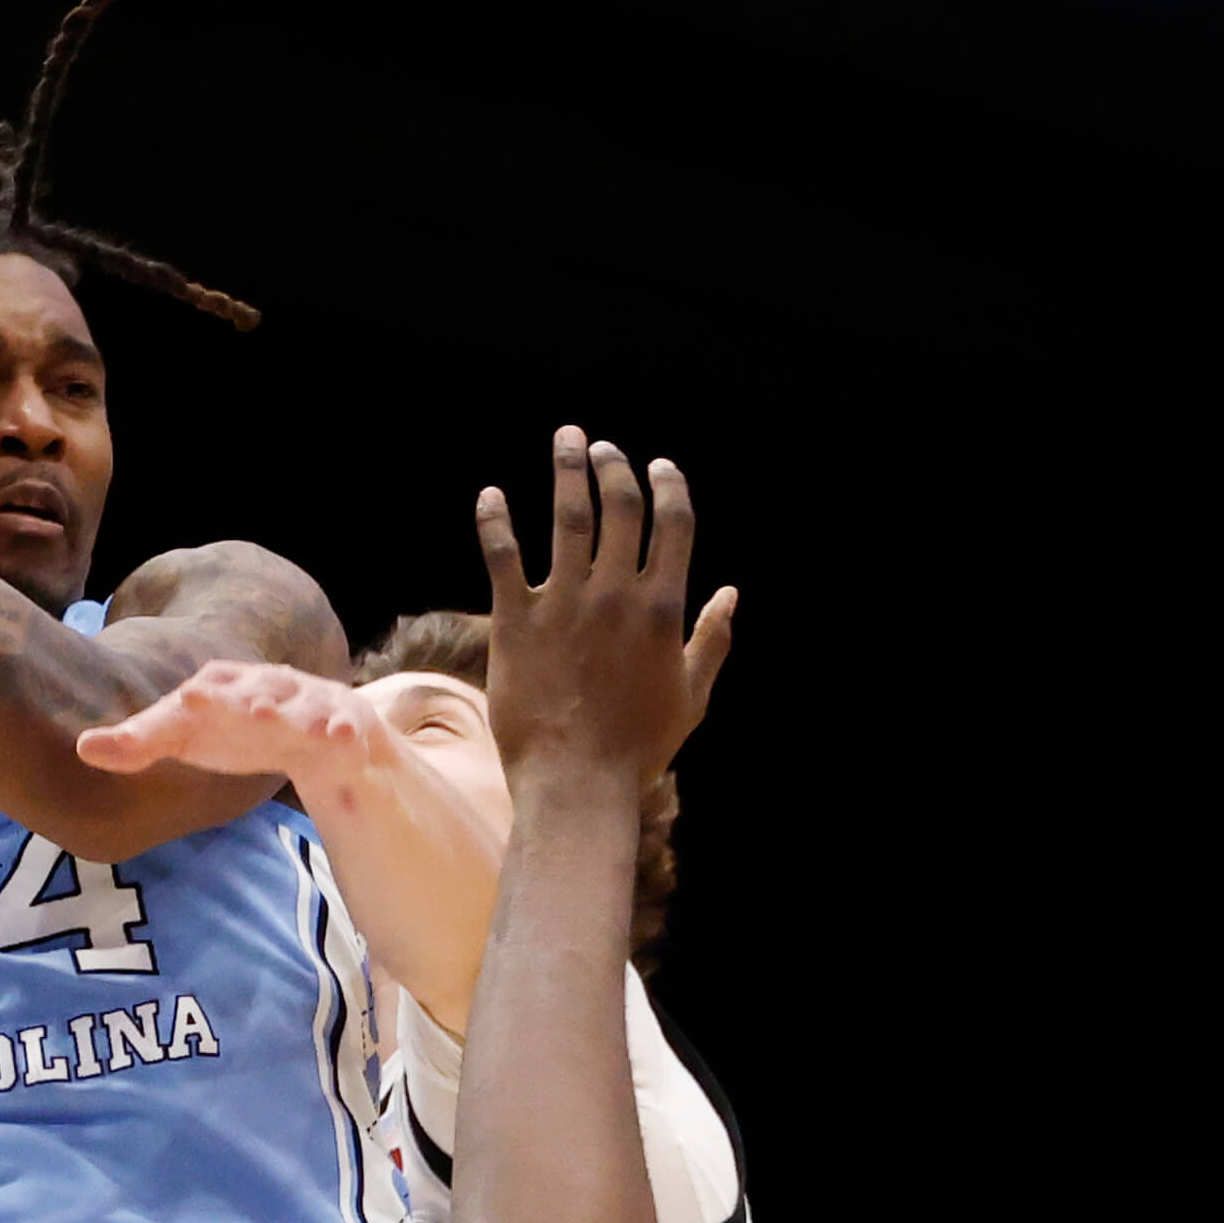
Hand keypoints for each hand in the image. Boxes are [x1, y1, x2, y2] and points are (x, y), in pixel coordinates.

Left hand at [79, 659, 379, 802]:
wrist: (319, 732)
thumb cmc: (240, 731)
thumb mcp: (189, 738)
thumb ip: (141, 743)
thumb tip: (82, 748)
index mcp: (223, 686)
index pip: (199, 694)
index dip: (194, 703)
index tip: (183, 703)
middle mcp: (264, 685)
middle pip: (250, 691)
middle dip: (240, 696)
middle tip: (226, 705)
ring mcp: (307, 701)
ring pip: (300, 704)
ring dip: (294, 710)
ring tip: (284, 720)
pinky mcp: (343, 720)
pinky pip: (344, 723)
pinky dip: (342, 729)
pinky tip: (341, 740)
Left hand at [475, 428, 733, 785]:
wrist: (575, 782)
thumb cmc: (638, 749)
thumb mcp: (691, 696)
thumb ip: (712, 640)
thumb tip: (732, 594)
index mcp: (663, 609)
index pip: (674, 524)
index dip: (669, 485)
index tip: (659, 466)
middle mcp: (616, 595)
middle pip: (621, 506)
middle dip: (615, 466)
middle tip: (604, 448)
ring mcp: (565, 603)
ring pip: (567, 516)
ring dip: (568, 469)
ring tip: (566, 440)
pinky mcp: (516, 620)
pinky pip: (504, 554)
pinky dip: (495, 520)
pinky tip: (491, 494)